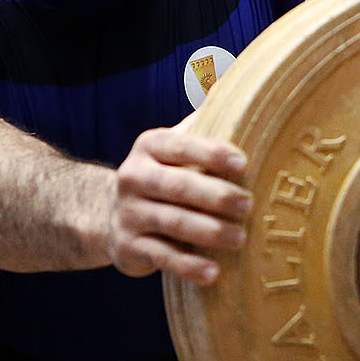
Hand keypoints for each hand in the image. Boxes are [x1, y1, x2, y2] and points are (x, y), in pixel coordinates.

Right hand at [107, 116, 250, 284]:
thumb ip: (203, 122)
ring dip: (208, 231)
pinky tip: (213, 273)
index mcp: (150, 146)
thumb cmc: (163, 175)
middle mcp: (133, 177)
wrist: (110, 216)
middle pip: (177, 186)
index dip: (211, 154)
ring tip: (240, 238)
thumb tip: (233, 87)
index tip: (243, 164)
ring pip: (172, 223)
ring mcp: (128, 214)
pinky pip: (162, 257)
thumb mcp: (174, 146)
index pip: (181, 146)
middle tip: (248, 204)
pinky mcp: (128, 248)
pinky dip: (188, 266)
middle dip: (215, 196)